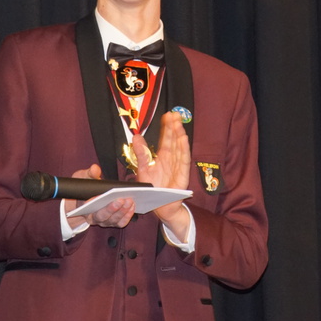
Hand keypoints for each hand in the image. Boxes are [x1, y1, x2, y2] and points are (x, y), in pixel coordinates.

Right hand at [63, 163, 134, 228]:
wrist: (87, 199)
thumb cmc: (85, 188)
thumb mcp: (83, 178)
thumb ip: (89, 174)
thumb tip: (95, 169)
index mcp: (85, 209)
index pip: (89, 209)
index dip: (95, 205)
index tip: (100, 197)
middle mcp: (95, 218)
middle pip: (103, 217)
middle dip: (112, 209)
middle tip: (121, 199)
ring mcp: (106, 221)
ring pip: (114, 220)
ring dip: (122, 211)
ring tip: (129, 200)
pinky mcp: (115, 221)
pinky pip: (121, 222)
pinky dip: (127, 215)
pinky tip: (132, 205)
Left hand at [133, 110, 190, 234]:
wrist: (159, 207)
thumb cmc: (153, 188)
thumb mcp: (143, 168)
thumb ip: (141, 153)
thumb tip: (136, 136)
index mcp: (163, 157)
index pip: (166, 139)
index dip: (167, 127)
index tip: (167, 115)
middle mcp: (172, 160)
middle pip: (174, 140)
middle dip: (175, 127)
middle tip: (175, 114)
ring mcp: (177, 166)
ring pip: (179, 148)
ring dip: (179, 135)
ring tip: (178, 123)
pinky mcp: (182, 175)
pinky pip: (183, 160)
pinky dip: (184, 149)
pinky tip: (183, 139)